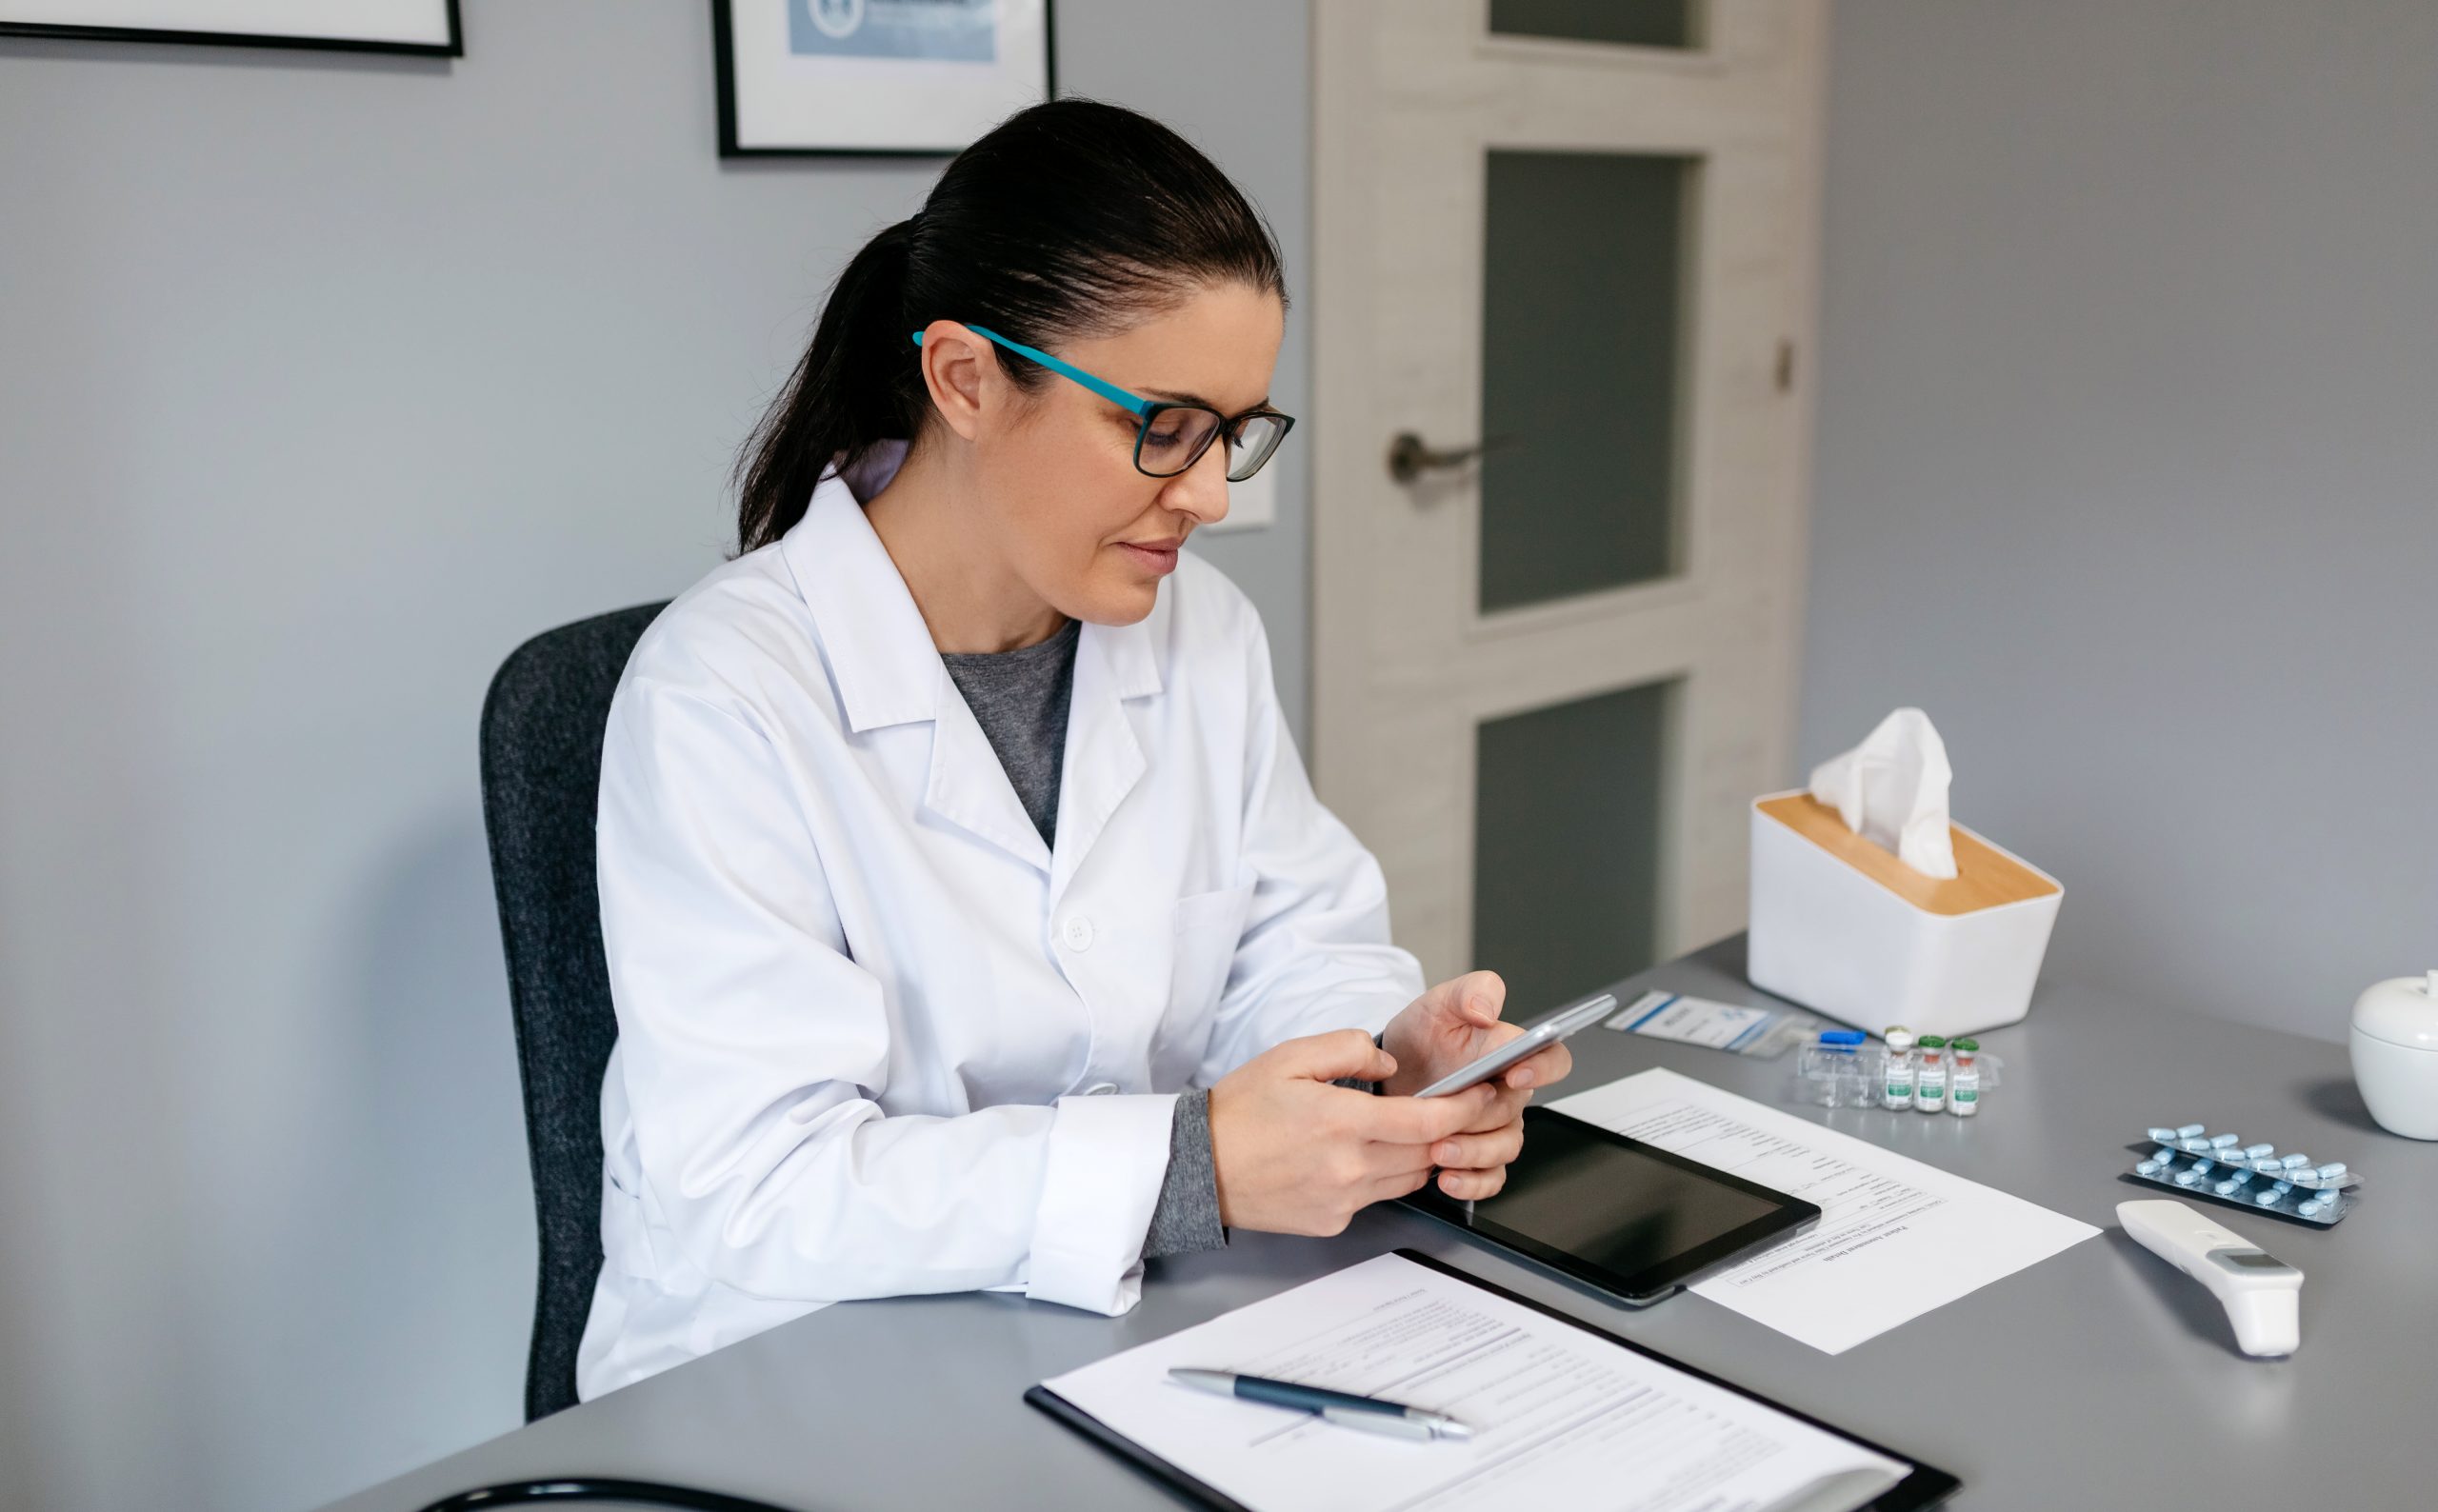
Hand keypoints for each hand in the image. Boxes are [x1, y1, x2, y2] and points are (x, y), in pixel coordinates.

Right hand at [1207, 1029, 1503, 1236]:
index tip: (1481, 1094)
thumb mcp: (1289, 1057)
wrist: (1199, 1167)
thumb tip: (1389, 1063)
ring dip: (1420, 1155)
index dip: (1465, 1108)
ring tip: (1408, 1129)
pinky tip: (1362, 1156)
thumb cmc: (1240, 1111)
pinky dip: (1383, 1176)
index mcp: (1341, 1121)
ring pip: (1409, 1179)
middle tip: (1458, 1108)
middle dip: (1451, 1131)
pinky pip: (1377, 1197)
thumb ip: (1348, 1049)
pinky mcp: (1333, 1221)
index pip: (1427, 1122)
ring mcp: (1343, 1200)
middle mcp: (1348, 1168)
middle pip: (1427, 1153)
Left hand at [1378, 971, 1575, 1200]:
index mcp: (1509, 1054)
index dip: (1544, 1069)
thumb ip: (1469, 992)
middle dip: (1482, 1120)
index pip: (1552, 1060)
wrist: (1387, 1073)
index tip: (1516, 1073)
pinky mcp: (1475, 1155)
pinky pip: (1490, 1178)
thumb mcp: (1438, 1002)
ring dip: (1474, 1154)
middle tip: (1447, 1121)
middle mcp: (1507, 1093)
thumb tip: (1487, 1009)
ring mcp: (1492, 1126)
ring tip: (1438, 1151)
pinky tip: (1446, 1178)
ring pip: (1505, 1149)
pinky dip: (1472, 1183)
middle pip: (1516, 1113)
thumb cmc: (1422, 1037)